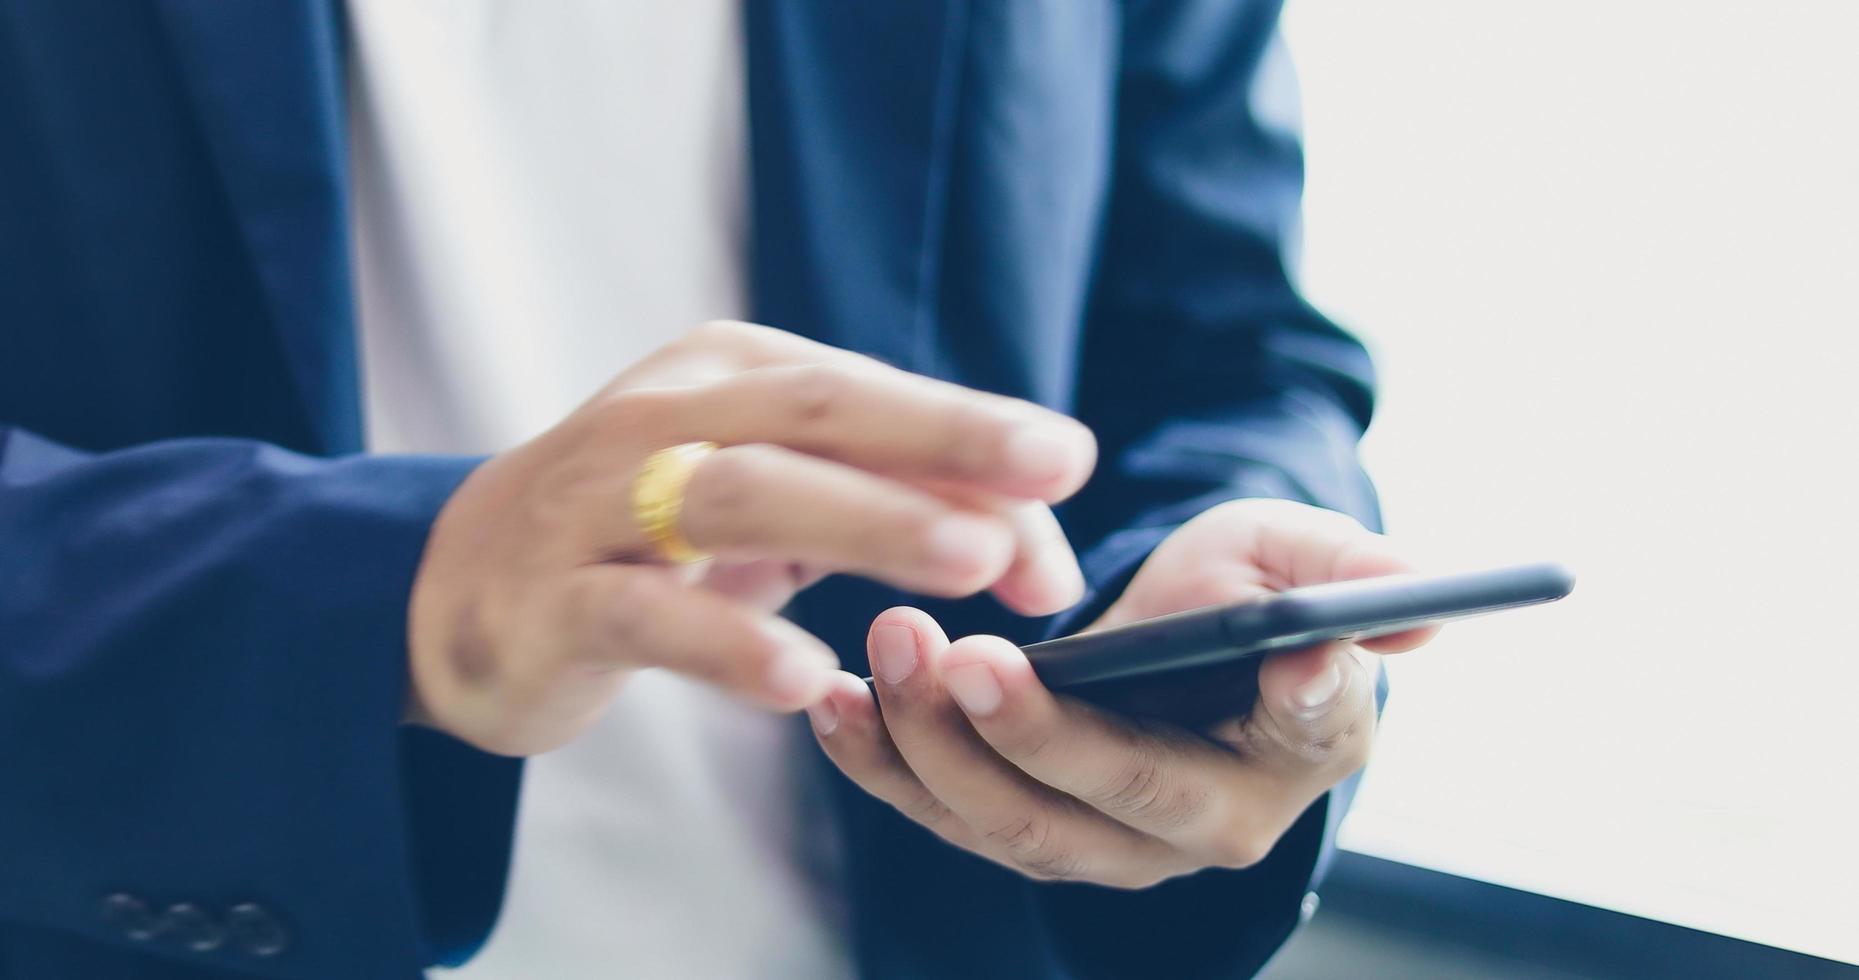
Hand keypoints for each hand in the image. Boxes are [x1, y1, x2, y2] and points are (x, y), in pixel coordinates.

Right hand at [407, 321, 1096, 755]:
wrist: (456, 588)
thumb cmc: (649, 537)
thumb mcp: (774, 505)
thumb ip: (896, 511)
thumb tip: (1041, 560)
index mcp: (728, 372)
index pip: (867, 396)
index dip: (971, 434)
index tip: (1068, 467)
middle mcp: (665, 415)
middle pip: (814, 413)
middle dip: (940, 439)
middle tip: (1048, 472)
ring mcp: (601, 504)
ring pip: (740, 495)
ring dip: (864, 522)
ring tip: (967, 562)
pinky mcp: (556, 598)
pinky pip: (649, 617)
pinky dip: (729, 644)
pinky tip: (806, 677)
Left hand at [807, 499, 1435, 887]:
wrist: (1173, 634)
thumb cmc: (1245, 589)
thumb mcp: (1294, 554)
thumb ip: (1350, 578)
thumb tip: (1414, 611)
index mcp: (1290, 752)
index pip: (1271, 744)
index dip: (1271, 708)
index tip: (1284, 655)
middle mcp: (1196, 827)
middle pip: (1096, 809)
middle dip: (1017, 735)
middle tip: (956, 649)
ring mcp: (1102, 842)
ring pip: (1004, 824)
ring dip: (928, 744)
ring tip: (883, 646)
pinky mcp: (1021, 826)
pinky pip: (942, 812)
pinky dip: (881, 759)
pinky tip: (832, 698)